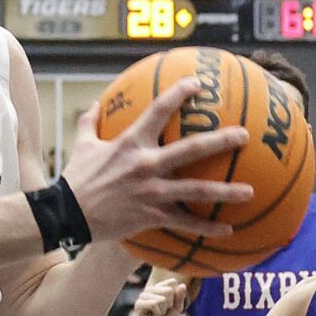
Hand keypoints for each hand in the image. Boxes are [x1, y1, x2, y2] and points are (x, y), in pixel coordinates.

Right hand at [63, 78, 253, 245]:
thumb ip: (90, 122)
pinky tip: (229, 231)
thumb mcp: (81, 145)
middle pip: (191, 149)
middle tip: (245, 135)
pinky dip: (207, 228)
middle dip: (221, 141)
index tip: (198, 84)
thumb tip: (95, 103)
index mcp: (130, 142)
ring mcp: (151, 191)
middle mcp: (146, 164)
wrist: (65, 214)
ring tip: (250, 191)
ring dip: (225, 191)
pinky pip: (185, 222)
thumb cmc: (75, 179)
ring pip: (196, 190)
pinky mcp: (151, 215)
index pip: (158, 110)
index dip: (179, 93)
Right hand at [132, 277, 188, 315]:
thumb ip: (180, 297)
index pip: (172, 282)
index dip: (176, 296)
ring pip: (162, 299)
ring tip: (157, 314)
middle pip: (168, 291)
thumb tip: (182, 285)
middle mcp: (150, 289)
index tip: (171, 305)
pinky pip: (154, 304)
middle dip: (169, 304)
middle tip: (163, 311)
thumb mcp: (177, 308)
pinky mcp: (138, 304)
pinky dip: (157, 313)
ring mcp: (143, 295)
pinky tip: (152, 315)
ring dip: (163, 310)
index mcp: (159, 287)